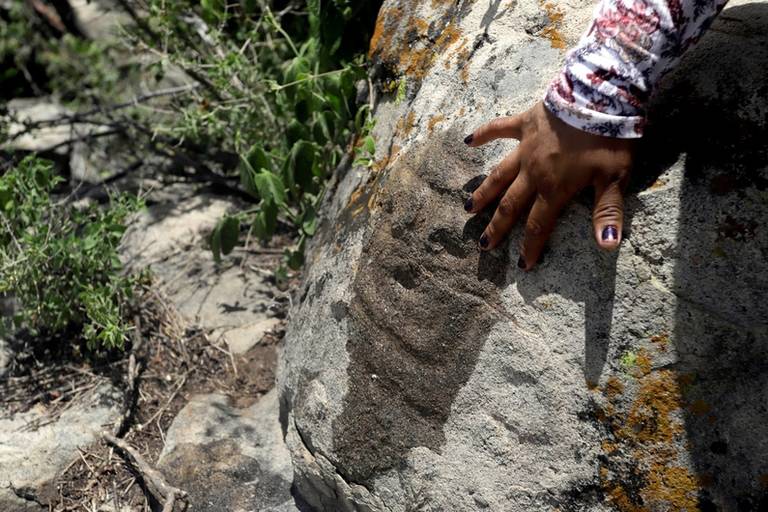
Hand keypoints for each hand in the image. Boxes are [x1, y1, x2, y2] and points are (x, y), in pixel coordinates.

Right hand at [463, 101, 634, 269]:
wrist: (600, 95)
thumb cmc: (610, 138)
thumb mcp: (616, 178)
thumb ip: (607, 212)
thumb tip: (607, 246)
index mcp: (554, 188)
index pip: (538, 225)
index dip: (529, 247)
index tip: (521, 265)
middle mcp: (533, 172)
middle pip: (510, 205)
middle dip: (497, 227)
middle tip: (483, 244)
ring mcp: (526, 147)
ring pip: (499, 175)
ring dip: (484, 192)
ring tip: (469, 208)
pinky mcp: (525, 123)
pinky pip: (500, 129)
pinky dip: (484, 134)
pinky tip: (468, 141)